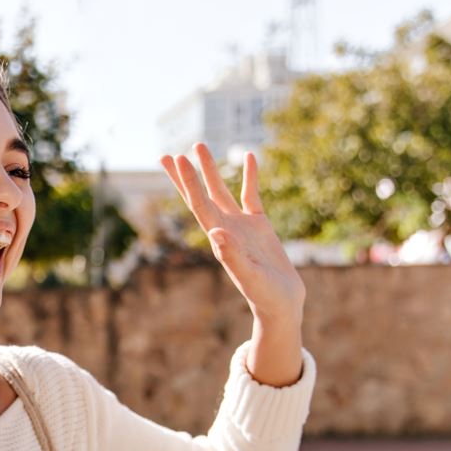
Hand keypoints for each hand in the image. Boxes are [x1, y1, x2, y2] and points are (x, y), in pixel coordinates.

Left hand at [161, 143, 305, 327]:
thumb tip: (216, 233)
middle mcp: (225, 228)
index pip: (199, 204)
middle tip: (169, 155)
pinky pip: (251, 195)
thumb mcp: (249, 276)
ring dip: (210, 170)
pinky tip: (249, 157)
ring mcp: (241, 225)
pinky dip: (250, 176)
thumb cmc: (264, 295)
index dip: (188, 182)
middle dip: (185, 176)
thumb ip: (233, 256)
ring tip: (199, 146)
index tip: (177, 159)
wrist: (281, 304)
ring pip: (222, 190)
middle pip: (201, 195)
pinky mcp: (259, 225)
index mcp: (220, 238)